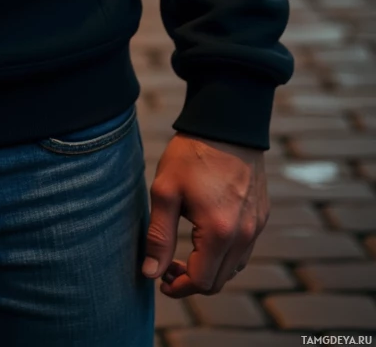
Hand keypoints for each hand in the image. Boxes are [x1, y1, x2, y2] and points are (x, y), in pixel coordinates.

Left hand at [142, 133, 268, 295]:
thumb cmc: (191, 155)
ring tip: (184, 253)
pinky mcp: (261, 216)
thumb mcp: (165, 191)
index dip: (178, 287)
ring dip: (210, 269)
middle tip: (167, 265)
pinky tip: (205, 237)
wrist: (226, 123)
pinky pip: (244, 250)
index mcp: (219, 233)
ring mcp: (256, 226)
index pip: (201, 282)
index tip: (160, 279)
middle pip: (219, 281)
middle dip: (191, 281)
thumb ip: (158, 236)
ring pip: (234, 268)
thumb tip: (150, 273)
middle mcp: (244, 236)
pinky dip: (224, 255)